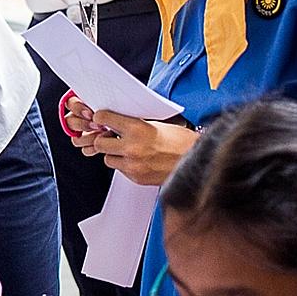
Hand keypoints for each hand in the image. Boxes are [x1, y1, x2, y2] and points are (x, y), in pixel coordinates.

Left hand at [77, 107, 198, 185]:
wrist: (197, 161)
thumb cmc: (181, 142)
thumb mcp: (157, 124)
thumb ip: (134, 123)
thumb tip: (116, 120)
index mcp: (137, 129)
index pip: (104, 118)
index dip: (101, 117)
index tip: (102, 118)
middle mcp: (132, 148)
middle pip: (99, 143)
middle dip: (104, 139)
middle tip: (112, 137)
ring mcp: (133, 165)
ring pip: (107, 159)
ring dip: (113, 154)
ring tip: (127, 150)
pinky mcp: (136, 178)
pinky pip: (120, 169)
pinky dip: (125, 164)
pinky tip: (137, 160)